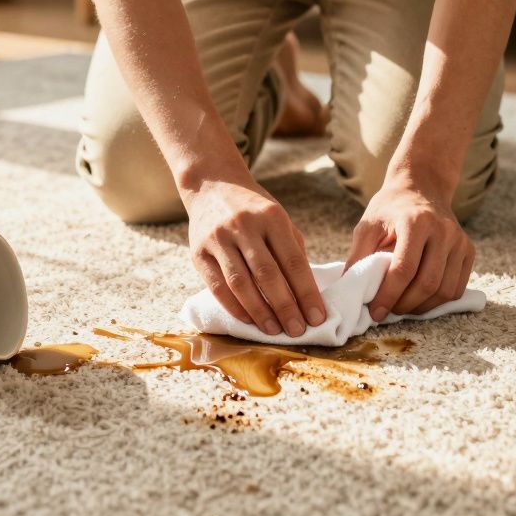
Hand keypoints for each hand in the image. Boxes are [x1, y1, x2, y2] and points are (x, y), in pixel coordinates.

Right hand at [185, 179, 325, 336]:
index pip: (293, 261)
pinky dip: (234, 307)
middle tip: (297, 330)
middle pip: (268, 275)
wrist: (211, 185)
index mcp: (271, 217)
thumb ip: (292, 250)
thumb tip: (306, 292)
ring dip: (259, 312)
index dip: (306, 293)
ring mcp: (218, 238)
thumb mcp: (278, 219)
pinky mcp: (198, 252)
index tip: (317, 317)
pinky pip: (217, 286)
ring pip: (241, 283)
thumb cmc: (253, 209)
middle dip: (285, 307)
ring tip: (274, 330)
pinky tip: (248, 320)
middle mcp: (244, 226)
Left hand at [345, 179, 475, 320]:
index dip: (388, 295)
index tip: (375, 312)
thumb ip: (358, 255)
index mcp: (416, 221)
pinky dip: (438, 301)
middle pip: (427, 283)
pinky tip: (419, 300)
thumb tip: (349, 288)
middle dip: (405, 305)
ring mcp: (459, 240)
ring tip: (402, 307)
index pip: (404, 269)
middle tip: (388, 312)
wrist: (421, 187)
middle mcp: (443, 230)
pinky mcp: (468, 250)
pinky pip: (457, 288)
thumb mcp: (368, 225)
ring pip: (445, 290)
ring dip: (422, 307)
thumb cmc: (390, 208)